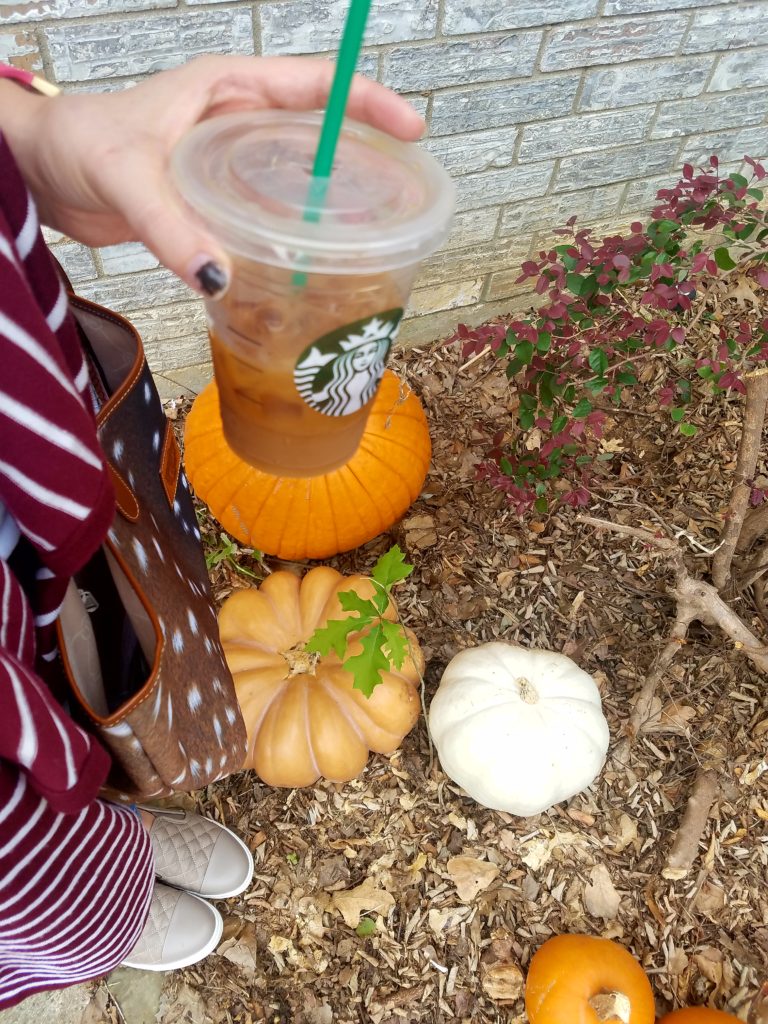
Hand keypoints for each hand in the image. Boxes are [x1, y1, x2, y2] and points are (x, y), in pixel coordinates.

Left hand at [4, 56, 424, 293]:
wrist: (41, 173)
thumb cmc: (75, 145)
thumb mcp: (123, 175)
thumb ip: (170, 225)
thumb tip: (221, 279)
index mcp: (226, 90)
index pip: (314, 85)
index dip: (367, 102)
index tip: (411, 129)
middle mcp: (236, 121)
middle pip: (319, 132)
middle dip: (363, 158)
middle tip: (403, 197)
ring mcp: (229, 163)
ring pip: (297, 176)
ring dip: (330, 203)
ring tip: (370, 237)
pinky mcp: (216, 201)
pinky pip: (268, 213)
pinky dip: (293, 235)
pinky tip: (310, 265)